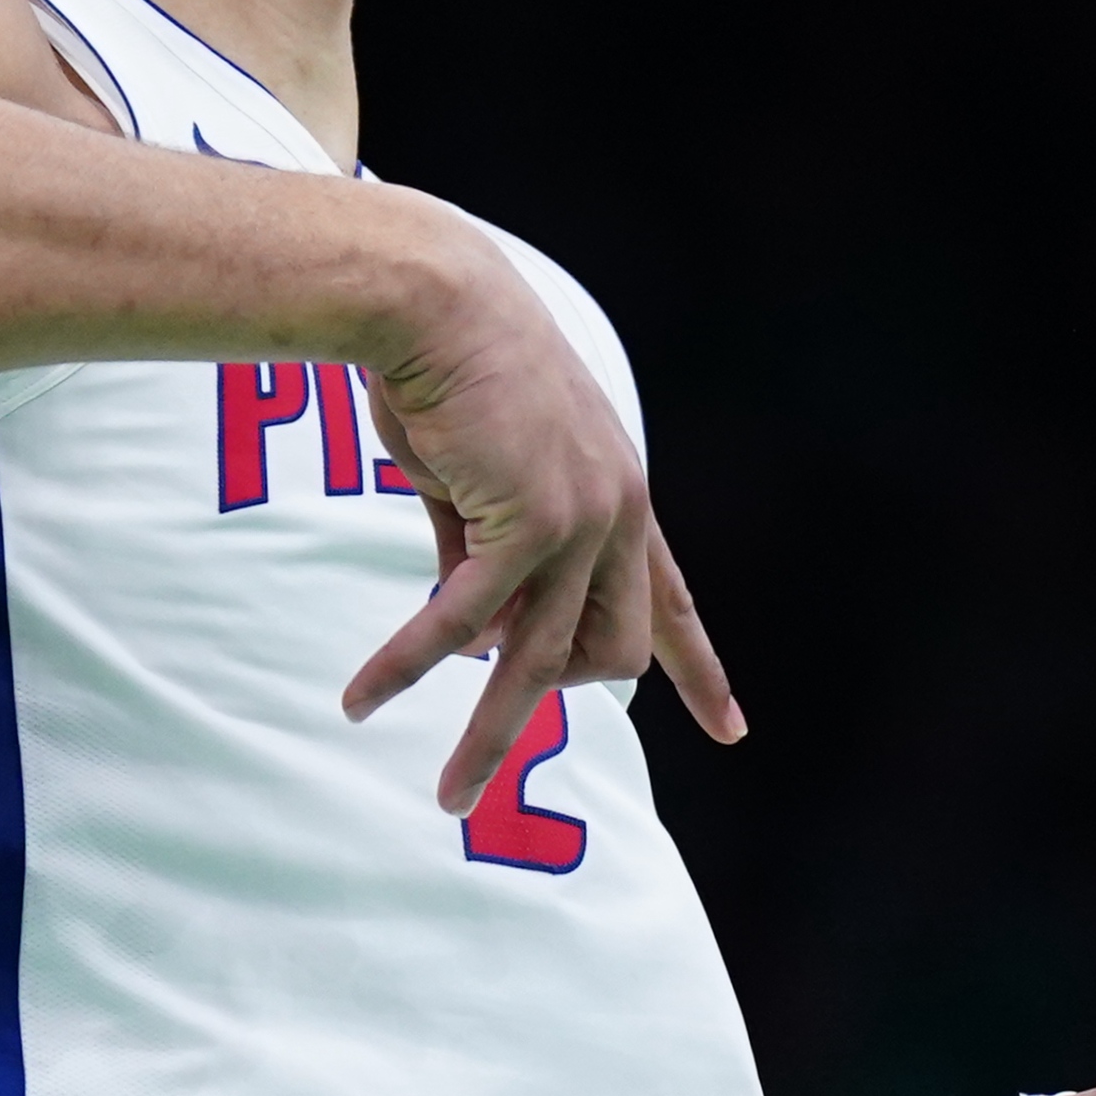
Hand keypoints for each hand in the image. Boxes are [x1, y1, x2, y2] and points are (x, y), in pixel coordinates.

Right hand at [340, 225, 743, 812]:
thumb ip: (487, 546)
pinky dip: (409, 666)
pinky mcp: (522, 520)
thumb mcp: (483, 471)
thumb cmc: (448, 370)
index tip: (734, 732)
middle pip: (611, 655)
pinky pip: (462, 621)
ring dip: (489, 738)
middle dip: (551, 703)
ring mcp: (579, 519)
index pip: (673, 601)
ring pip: (539, 663)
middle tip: (489, 734)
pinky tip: (362, 699)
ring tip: (449, 798)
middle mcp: (618, 511)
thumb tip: (468, 628)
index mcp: (620, 494)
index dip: (701, 673)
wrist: (433, 297)